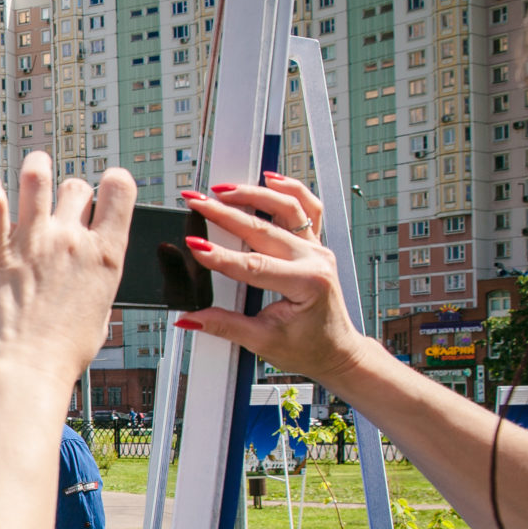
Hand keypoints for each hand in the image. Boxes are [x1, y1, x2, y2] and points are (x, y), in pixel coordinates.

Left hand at [0, 153, 135, 389]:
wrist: (28, 372)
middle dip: (69, 193)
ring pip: (37, 176)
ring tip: (31, 174)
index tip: (103, 192)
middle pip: (77, 187)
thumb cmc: (64, 352)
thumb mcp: (100, 311)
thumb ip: (97, 276)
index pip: (120, 188)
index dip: (113, 183)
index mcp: (105, 255)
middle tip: (58, 212)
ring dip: (35, 169)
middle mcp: (71, 241)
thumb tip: (94, 264)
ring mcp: (34, 242)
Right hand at [178, 178, 374, 390]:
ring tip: (224, 189)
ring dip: (254, 194)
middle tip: (196, 202)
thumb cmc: (309, 347)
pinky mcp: (315, 245)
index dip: (221, 255)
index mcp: (306, 284)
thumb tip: (191, 316)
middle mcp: (314, 260)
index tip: (194, 244)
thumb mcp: (263, 341)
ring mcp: (316, 249)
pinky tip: (270, 178)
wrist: (336, 350)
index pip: (254, 265)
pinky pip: (308, 208)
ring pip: (287, 208)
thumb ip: (225, 325)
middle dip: (225, 214)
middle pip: (264, 229)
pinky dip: (291, 190)